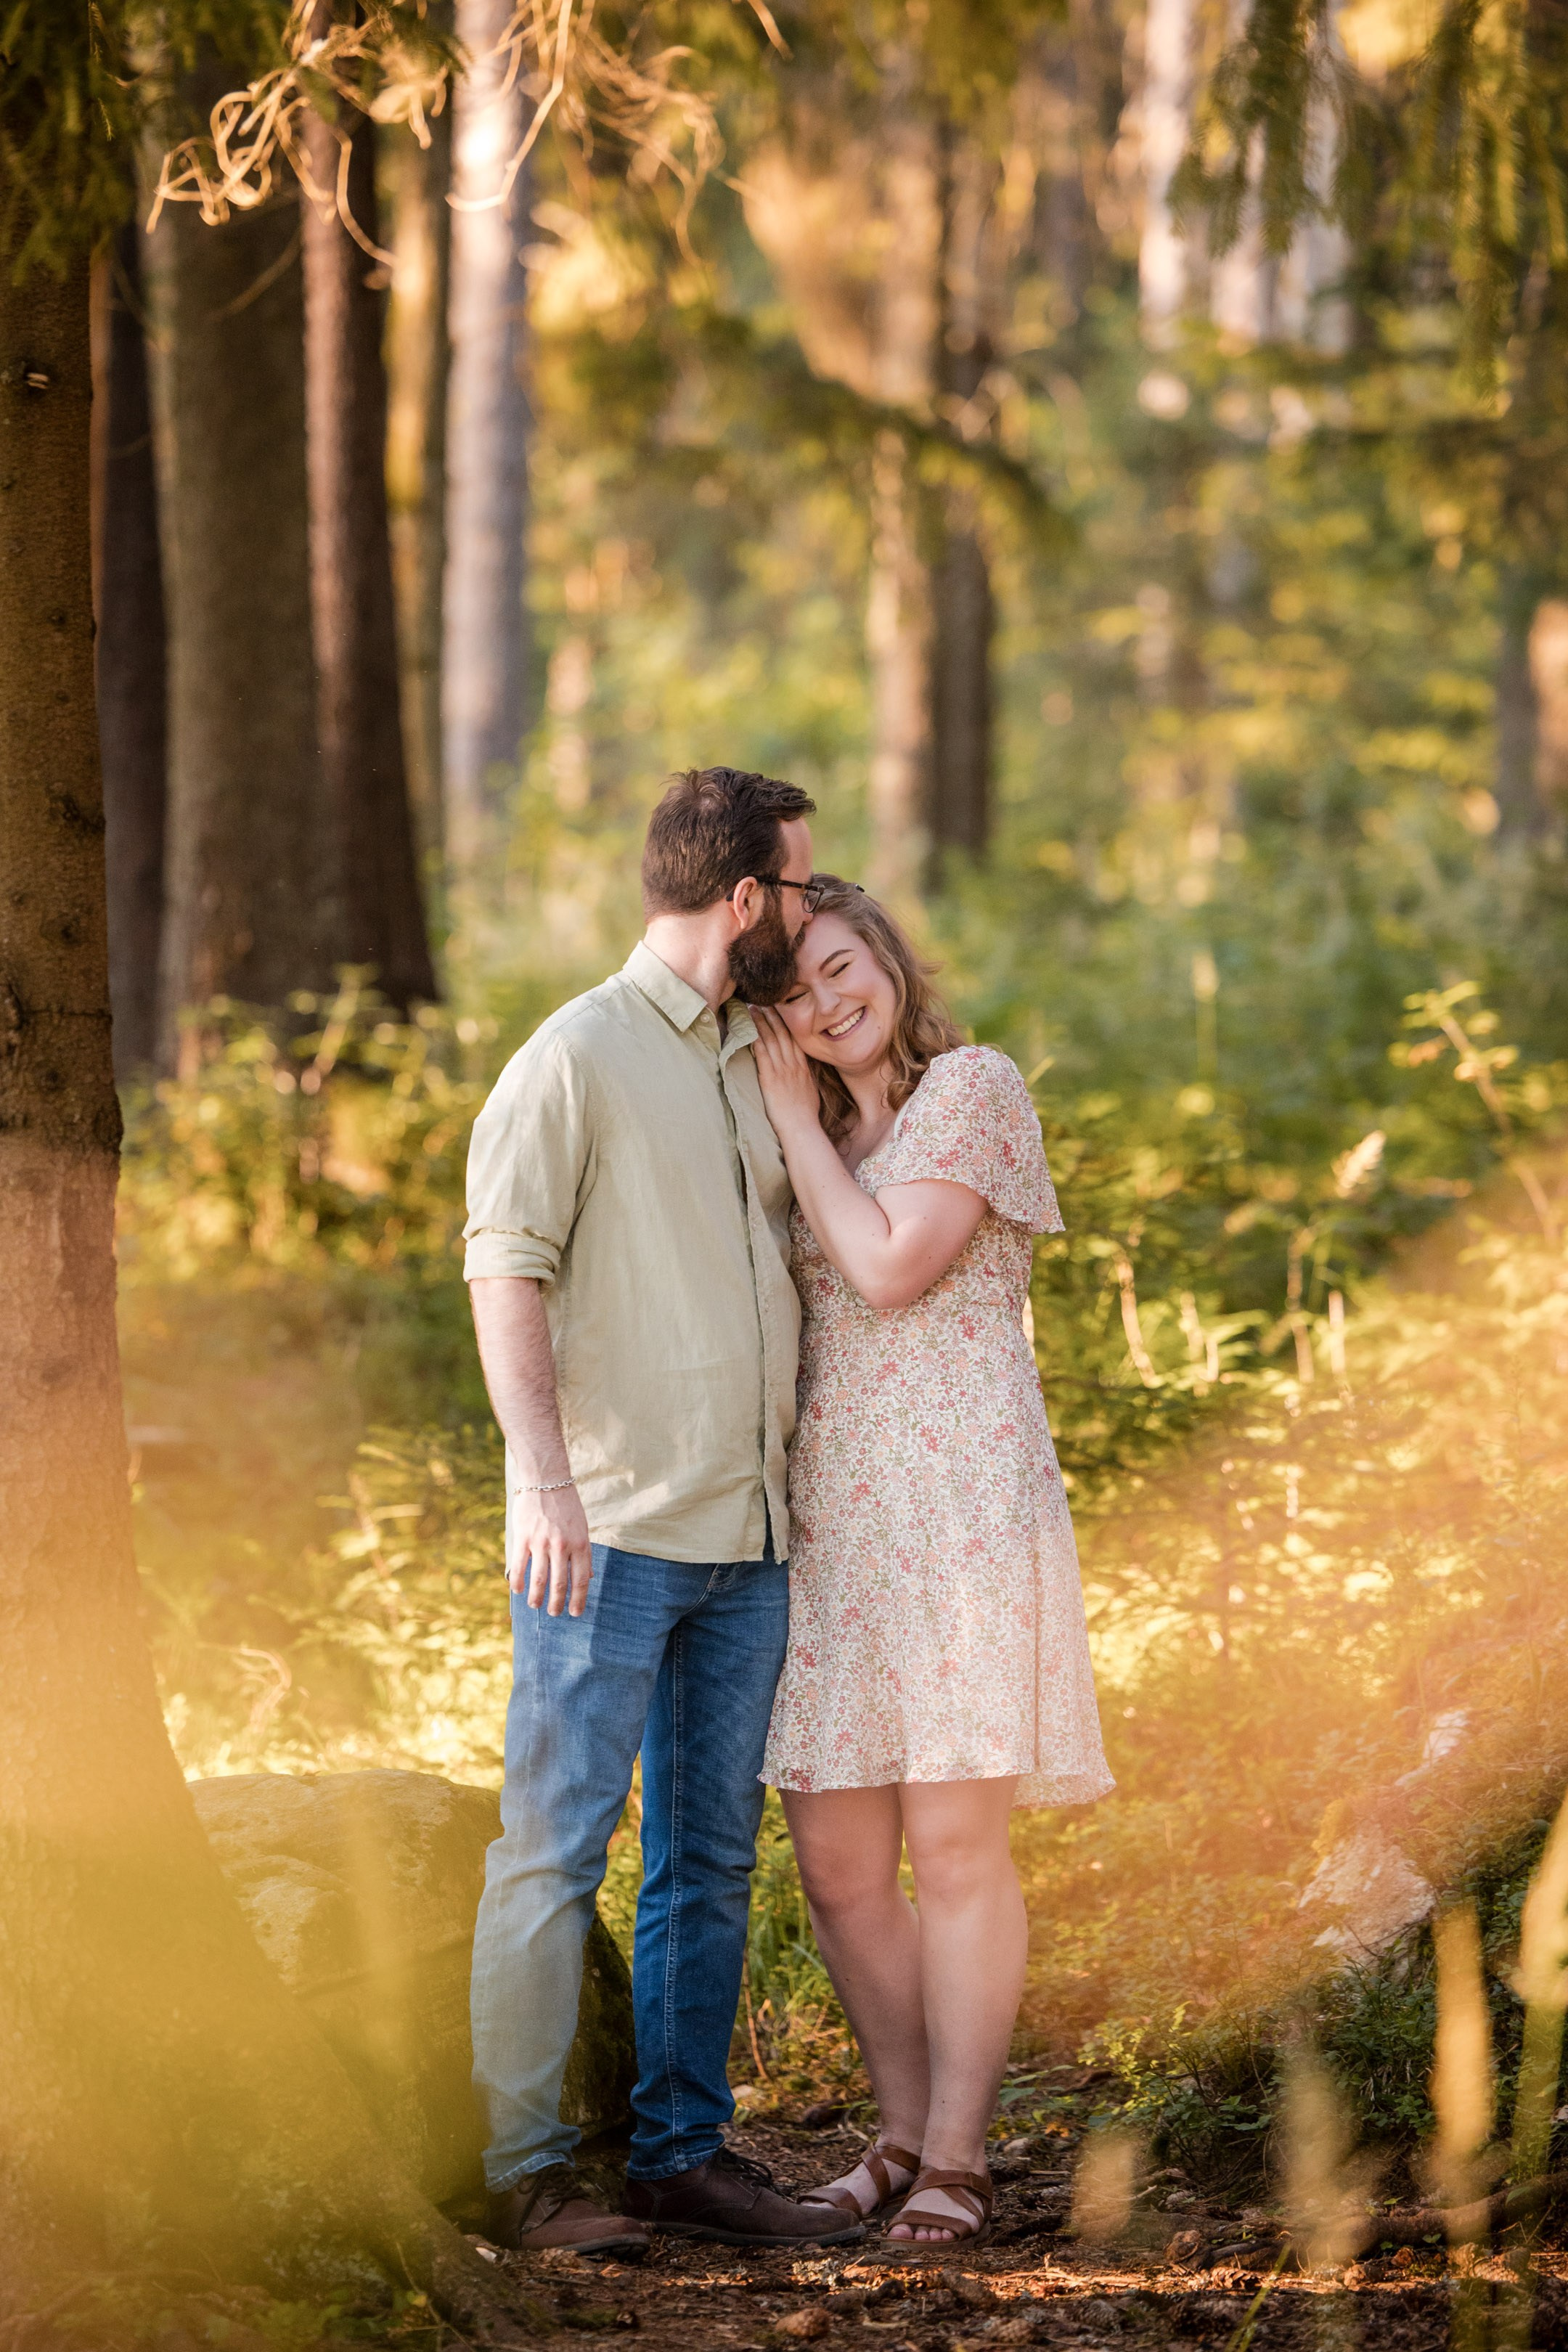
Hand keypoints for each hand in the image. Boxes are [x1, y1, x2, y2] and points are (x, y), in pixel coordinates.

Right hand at [509, 1482, 592, 1615]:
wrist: (547, 1481)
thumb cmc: (567, 1506)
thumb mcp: (583, 1528)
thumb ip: (584, 1553)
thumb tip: (589, 1577)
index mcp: (580, 1544)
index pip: (581, 1579)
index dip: (578, 1599)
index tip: (575, 1613)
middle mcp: (562, 1546)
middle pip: (559, 1584)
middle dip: (557, 1603)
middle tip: (554, 1613)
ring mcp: (541, 1542)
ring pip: (539, 1579)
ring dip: (537, 1597)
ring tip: (535, 1605)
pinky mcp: (523, 1537)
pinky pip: (520, 1565)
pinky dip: (518, 1582)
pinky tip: (518, 1590)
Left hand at [749, 1003, 821, 1134]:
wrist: (802, 1128)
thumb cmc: (806, 1116)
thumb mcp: (811, 1092)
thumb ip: (805, 1079)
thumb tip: (803, 1073)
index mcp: (803, 1067)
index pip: (794, 1039)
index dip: (786, 1022)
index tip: (780, 1010)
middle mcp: (794, 1065)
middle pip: (783, 1034)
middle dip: (773, 1016)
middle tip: (764, 1001)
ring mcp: (782, 1071)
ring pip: (772, 1040)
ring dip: (762, 1023)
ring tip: (753, 1009)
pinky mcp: (770, 1079)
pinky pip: (762, 1054)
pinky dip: (756, 1040)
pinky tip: (749, 1029)